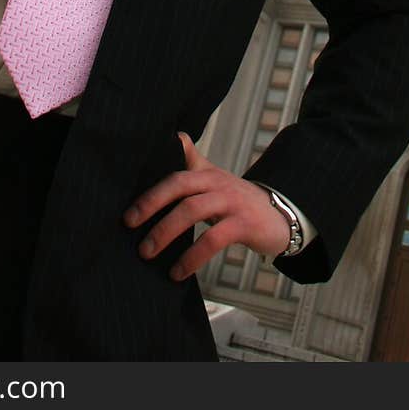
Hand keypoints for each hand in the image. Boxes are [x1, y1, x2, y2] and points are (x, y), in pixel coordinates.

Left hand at [122, 133, 289, 281]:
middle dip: (151, 205)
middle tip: (128, 226)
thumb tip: (172, 137)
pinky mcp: (244, 224)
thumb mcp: (216, 180)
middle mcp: (217, 182)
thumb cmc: (238, 201)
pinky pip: (213, 239)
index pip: (174, 173)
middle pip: (179, 186)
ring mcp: (232, 202)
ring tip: (146, 253)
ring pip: (193, 210)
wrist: (281, 215)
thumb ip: (192, 162)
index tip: (127, 211)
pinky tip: (178, 272)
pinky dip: (192, 257)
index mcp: (207, 173)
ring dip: (166, 232)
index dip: (150, 189)